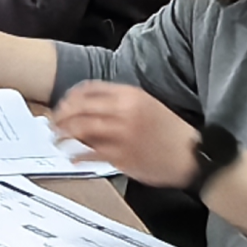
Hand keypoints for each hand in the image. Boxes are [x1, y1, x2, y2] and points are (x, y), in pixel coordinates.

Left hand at [49, 81, 200, 187]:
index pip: (89, 89)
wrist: (193, 155)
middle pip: (80, 108)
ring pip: (81, 130)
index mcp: (130, 95)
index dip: (70, 97)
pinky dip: (77, 155)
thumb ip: (118, 103)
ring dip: (64, 135)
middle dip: (61, 116)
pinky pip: (91, 153)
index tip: (63, 105)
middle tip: (53, 123)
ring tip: (57, 140)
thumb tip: (87, 108)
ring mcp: (122, 134)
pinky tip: (72, 157)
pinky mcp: (122, 156)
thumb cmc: (170, 132)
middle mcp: (124, 112)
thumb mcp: (146, 105)